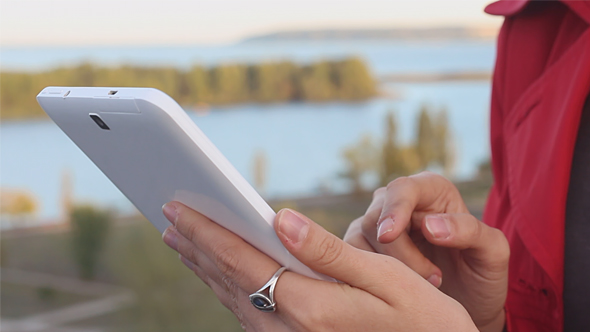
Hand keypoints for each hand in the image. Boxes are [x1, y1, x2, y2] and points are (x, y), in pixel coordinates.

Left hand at [161, 202, 476, 330]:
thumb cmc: (422, 320)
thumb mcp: (386, 279)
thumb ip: (328, 251)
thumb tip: (279, 218)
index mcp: (310, 307)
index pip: (242, 260)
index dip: (206, 231)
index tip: (177, 207)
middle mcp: (289, 330)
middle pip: (228, 280)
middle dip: (196, 246)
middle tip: (168, 218)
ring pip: (233, 298)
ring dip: (206, 267)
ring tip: (184, 242)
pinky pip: (247, 312)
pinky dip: (227, 286)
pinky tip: (222, 274)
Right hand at [344, 172, 508, 331]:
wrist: (467, 303)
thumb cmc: (481, 273)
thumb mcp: (492, 252)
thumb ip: (470, 231)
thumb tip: (428, 225)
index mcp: (431, 189)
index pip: (401, 189)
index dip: (393, 210)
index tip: (389, 235)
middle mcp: (400, 201)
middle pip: (377, 217)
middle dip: (400, 253)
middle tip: (434, 279)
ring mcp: (377, 224)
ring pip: (359, 238)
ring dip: (388, 268)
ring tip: (426, 284)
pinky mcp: (363, 247)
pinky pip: (351, 257)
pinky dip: (371, 275)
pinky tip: (399, 288)